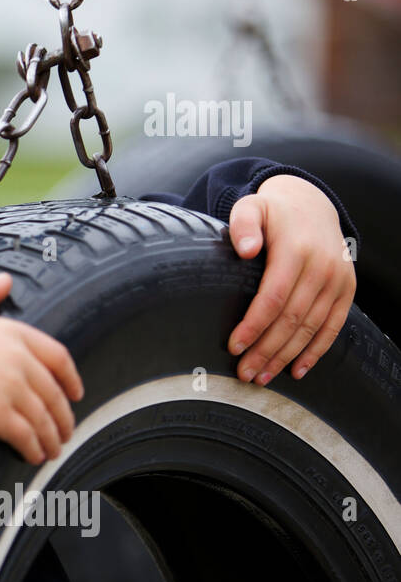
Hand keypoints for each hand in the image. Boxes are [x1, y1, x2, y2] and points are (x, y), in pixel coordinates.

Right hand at [0, 273, 83, 464]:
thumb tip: (5, 279)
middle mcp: (17, 359)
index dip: (71, 379)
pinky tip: (34, 456)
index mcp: (11, 332)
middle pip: (55, 393)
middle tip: (64, 431)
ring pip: (44, 418)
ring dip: (52, 438)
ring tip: (51, 450)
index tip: (75, 394)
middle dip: (63, 417)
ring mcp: (9, 387)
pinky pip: (26, 437)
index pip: (57, 357)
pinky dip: (35, 449)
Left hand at [226, 174, 355, 384]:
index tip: (234, 347)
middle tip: (245, 374)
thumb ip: (243, 224)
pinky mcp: (347, 290)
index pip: (273, 297)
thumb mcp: (252, 207)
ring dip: (287, 357)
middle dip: (266, 351)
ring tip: (262, 377)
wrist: (311, 204)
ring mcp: (338, 280)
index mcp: (296, 250)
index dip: (253, 325)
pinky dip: (316, 351)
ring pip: (311, 328)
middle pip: (291, 319)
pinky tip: (297, 370)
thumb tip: (245, 250)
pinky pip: (333, 327)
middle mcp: (322, 268)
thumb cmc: (273, 212)